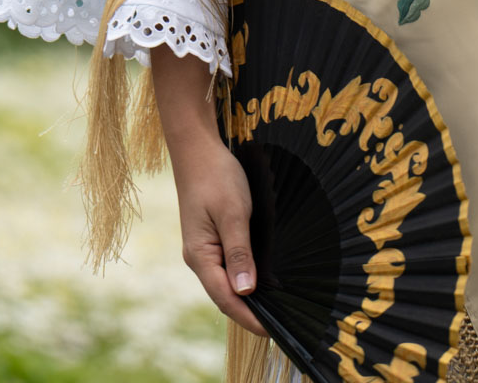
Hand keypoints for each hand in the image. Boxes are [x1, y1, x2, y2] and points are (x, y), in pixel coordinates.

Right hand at [149, 45, 264, 335]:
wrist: (197, 147)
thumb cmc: (216, 177)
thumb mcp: (233, 213)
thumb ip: (239, 252)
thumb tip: (246, 292)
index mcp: (200, 256)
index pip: (226, 298)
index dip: (249, 317)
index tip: (272, 330)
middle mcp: (199, 257)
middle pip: (225, 294)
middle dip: (249, 311)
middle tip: (279, 322)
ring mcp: (204, 247)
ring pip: (226, 281)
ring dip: (247, 295)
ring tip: (274, 306)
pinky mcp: (211, 237)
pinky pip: (227, 266)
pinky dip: (243, 276)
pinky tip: (260, 277)